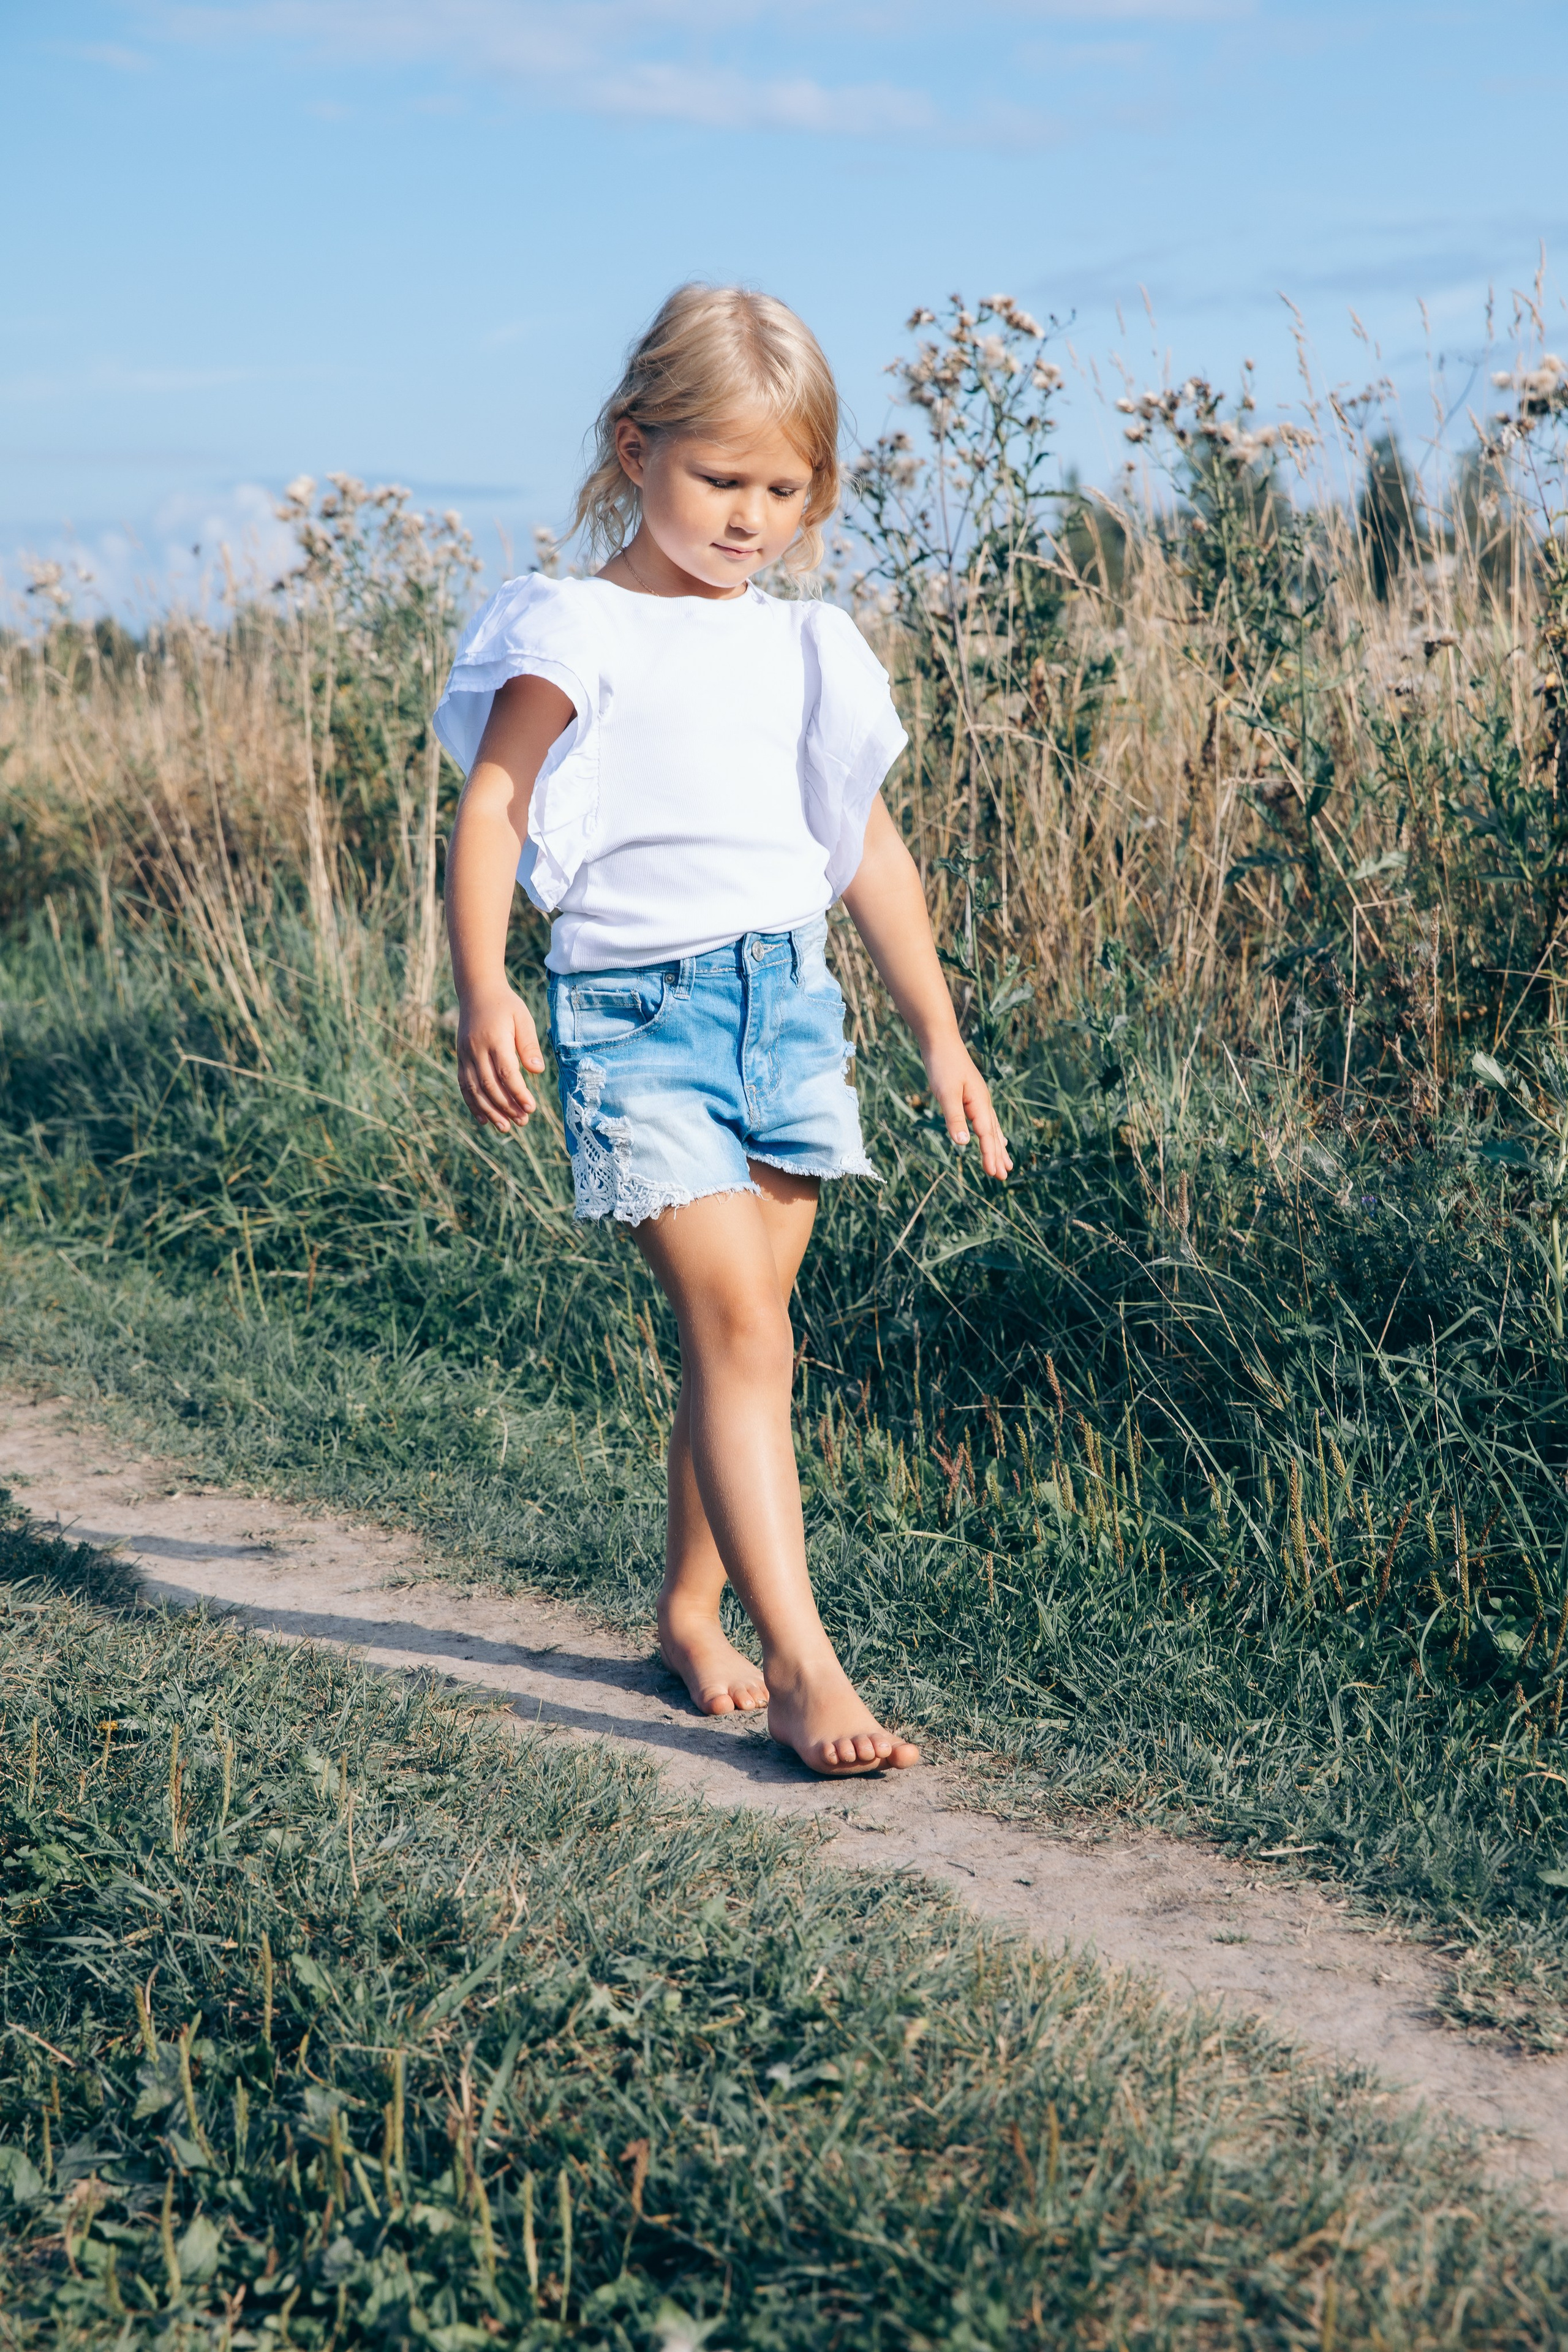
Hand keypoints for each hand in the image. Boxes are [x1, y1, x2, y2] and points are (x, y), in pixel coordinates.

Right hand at [456, 987, 545, 1132]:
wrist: (477, 992)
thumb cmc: (506, 1006)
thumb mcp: (523, 1018)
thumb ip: (529, 1044)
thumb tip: (538, 1071)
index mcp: (495, 1037)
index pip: (506, 1072)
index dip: (518, 1092)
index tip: (531, 1108)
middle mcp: (476, 1048)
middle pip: (489, 1084)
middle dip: (506, 1106)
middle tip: (523, 1121)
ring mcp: (465, 1054)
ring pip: (474, 1089)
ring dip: (489, 1111)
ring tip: (505, 1127)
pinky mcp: (460, 1058)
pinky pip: (464, 1085)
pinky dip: (472, 1104)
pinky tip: (483, 1119)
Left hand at [924, 1038, 1011, 1179]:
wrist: (941, 1040)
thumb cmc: (942, 1065)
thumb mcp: (945, 1093)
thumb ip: (954, 1118)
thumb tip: (963, 1143)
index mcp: (979, 1103)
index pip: (987, 1136)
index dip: (990, 1156)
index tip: (995, 1175)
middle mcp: (983, 1102)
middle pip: (994, 1134)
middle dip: (998, 1156)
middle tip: (1004, 1176)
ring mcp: (979, 1098)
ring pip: (993, 1128)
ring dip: (998, 1146)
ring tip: (1007, 1162)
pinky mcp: (972, 1095)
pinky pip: (986, 1119)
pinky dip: (992, 1132)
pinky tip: (994, 1135)